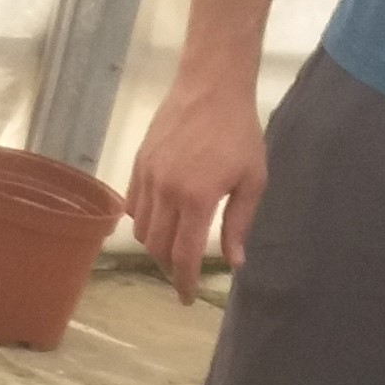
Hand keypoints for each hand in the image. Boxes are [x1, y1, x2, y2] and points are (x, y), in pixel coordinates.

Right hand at [126, 66, 268, 307]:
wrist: (211, 85)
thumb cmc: (239, 132)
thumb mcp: (252, 180)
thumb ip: (239, 224)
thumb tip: (234, 262)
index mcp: (196, 199)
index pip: (183, 256)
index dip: (185, 282)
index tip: (188, 299)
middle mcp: (166, 192)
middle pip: (158, 248)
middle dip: (170, 267)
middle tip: (185, 272)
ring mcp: (148, 177)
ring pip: (140, 230)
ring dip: (155, 246)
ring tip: (172, 247)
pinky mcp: (139, 163)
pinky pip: (131, 205)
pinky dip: (141, 222)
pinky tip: (158, 221)